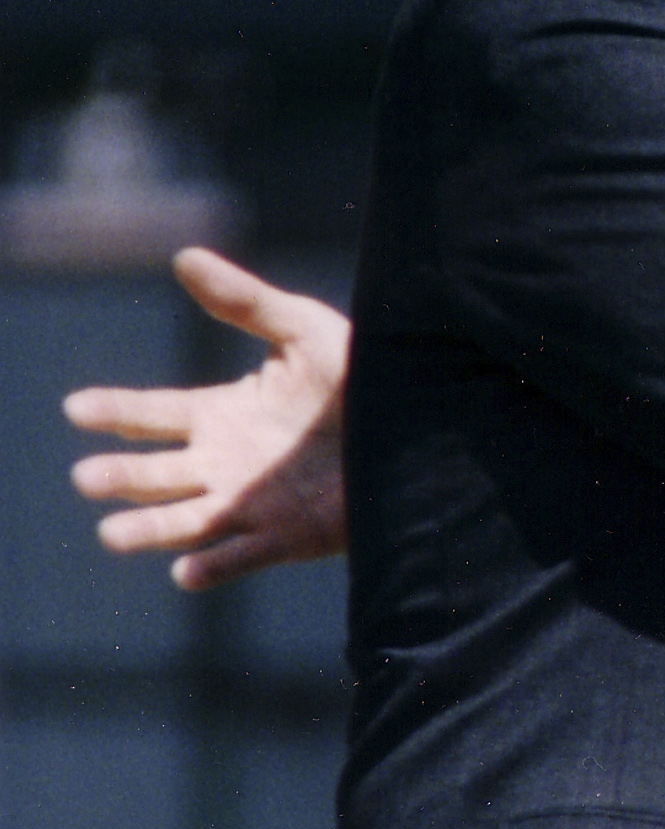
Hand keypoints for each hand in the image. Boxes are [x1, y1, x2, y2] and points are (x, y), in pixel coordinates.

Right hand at [64, 248, 352, 587]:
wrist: (423, 422)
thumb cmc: (360, 372)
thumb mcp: (302, 330)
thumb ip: (244, 302)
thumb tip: (185, 257)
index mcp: (220, 415)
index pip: (152, 415)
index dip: (114, 411)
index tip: (77, 407)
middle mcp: (224, 464)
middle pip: (156, 475)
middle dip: (120, 476)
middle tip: (88, 476)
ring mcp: (251, 504)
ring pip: (185, 523)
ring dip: (148, 529)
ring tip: (112, 534)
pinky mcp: (289, 538)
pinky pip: (243, 557)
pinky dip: (214, 566)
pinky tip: (187, 571)